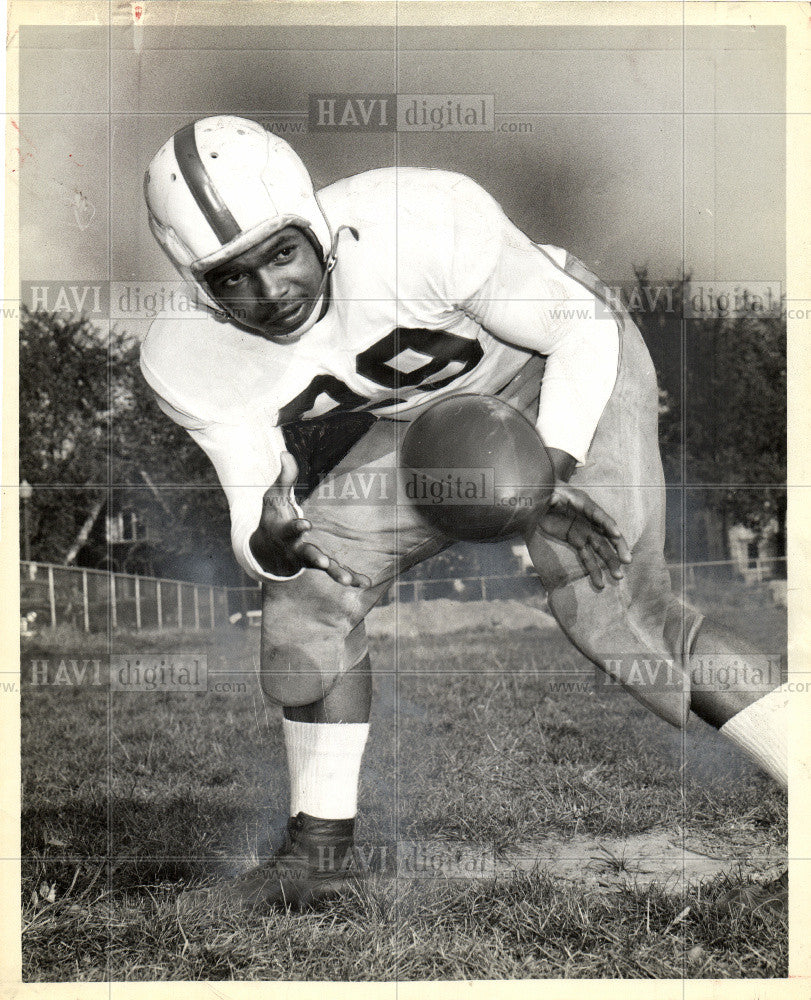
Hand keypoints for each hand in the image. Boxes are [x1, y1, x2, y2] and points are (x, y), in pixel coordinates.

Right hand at [250, 452, 369, 587]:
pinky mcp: (323, 566)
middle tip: (325, 563)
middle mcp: (297, 550)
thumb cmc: (273, 517)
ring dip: (337, 574)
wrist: (267, 550)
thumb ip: (283, 477)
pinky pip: (338, 573)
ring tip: (349, 581)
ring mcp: (311, 560)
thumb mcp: (274, 497)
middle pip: (307, 555)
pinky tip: (366, 583)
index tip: (306, 524)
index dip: (297, 527)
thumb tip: (285, 452)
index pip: (291, 530)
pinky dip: (352, 578)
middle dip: (316, 558)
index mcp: (285, 533)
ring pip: (325, 569)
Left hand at [531, 484, 631, 588]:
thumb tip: (552, 499)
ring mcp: (583, 531)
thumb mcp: (549, 491)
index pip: (598, 514)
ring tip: (618, 576)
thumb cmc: (547, 491)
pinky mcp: (576, 540)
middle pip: (606, 534)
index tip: (616, 533)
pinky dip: (593, 569)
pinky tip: (600, 583)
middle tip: (627, 560)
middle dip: (617, 547)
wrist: (539, 499)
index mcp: (584, 504)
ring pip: (600, 548)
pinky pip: (586, 556)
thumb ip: (552, 496)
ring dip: (610, 562)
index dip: (607, 523)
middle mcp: (589, 519)